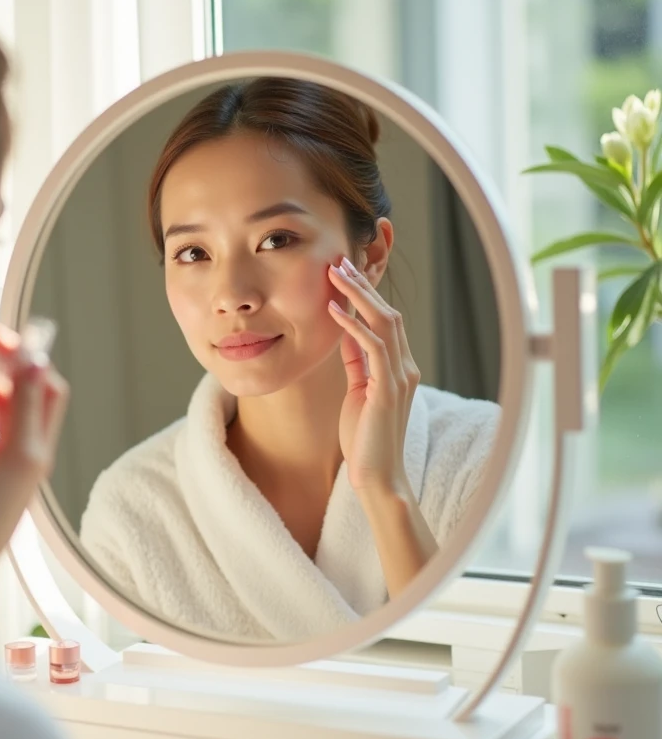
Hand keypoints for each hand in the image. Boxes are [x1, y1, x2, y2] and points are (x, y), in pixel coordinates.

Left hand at [326, 256, 419, 497]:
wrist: (376, 476)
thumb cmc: (364, 438)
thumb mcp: (358, 391)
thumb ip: (357, 362)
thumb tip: (347, 333)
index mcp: (399, 368)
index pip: (386, 320)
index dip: (366, 295)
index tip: (344, 273)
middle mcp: (405, 368)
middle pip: (389, 314)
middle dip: (364, 285)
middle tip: (339, 261)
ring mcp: (400, 378)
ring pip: (385, 323)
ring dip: (358, 296)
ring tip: (334, 275)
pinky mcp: (387, 391)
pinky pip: (373, 347)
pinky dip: (354, 325)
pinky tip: (334, 310)